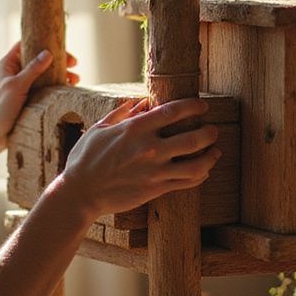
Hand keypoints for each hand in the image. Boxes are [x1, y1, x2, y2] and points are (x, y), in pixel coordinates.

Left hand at [0, 43, 78, 144]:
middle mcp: (18, 70)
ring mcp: (26, 82)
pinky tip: (70, 87)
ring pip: (47, 72)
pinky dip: (59, 85)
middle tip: (73, 63)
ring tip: (75, 79)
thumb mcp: (17, 86)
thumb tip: (48, 53)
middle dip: (58, 59)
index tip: (59, 45)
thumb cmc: (2, 108)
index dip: (42, 41)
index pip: (26, 43)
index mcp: (9, 63)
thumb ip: (32, 70)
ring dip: (62, 73)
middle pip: (40, 57)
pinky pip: (49, 85)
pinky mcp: (33, 94)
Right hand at [60, 97, 220, 218]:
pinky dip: (200, 175)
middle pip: (193, 138)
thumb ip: (122, 113)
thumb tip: (140, 102)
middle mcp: (149, 149)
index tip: (202, 106)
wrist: (80, 193)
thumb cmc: (86, 158)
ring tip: (215, 151)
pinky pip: (186, 182)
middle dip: (209, 132)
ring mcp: (154, 171)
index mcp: (135, 129)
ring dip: (211, 156)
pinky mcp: (155, 190)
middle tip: (213, 130)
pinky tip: (203, 170)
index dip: (193, 106)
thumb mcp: (99, 128)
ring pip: (196, 164)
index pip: (173, 112)